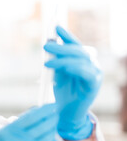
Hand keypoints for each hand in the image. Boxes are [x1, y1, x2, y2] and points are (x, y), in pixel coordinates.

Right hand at [0, 103, 57, 140]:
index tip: (52, 105)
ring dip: (52, 130)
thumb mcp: (2, 133)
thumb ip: (17, 124)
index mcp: (10, 132)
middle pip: (42, 126)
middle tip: (56, 114)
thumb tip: (35, 112)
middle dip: (52, 118)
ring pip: (48, 138)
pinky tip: (52, 140)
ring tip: (53, 126)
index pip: (32, 117)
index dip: (45, 110)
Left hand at [43, 26, 101, 140]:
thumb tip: (49, 43)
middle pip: (77, 51)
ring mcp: (94, 74)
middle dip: (61, 47)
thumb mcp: (57, 72)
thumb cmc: (63, 91)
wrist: (66, 112)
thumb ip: (56, 59)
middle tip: (45, 46)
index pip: (75, 45)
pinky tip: (64, 68)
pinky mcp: (94, 85)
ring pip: (81, 61)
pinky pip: (86, 74)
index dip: (66, 36)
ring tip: (47, 63)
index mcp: (82, 60)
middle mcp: (90, 64)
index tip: (55, 27)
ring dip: (63, 59)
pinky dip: (75, 69)